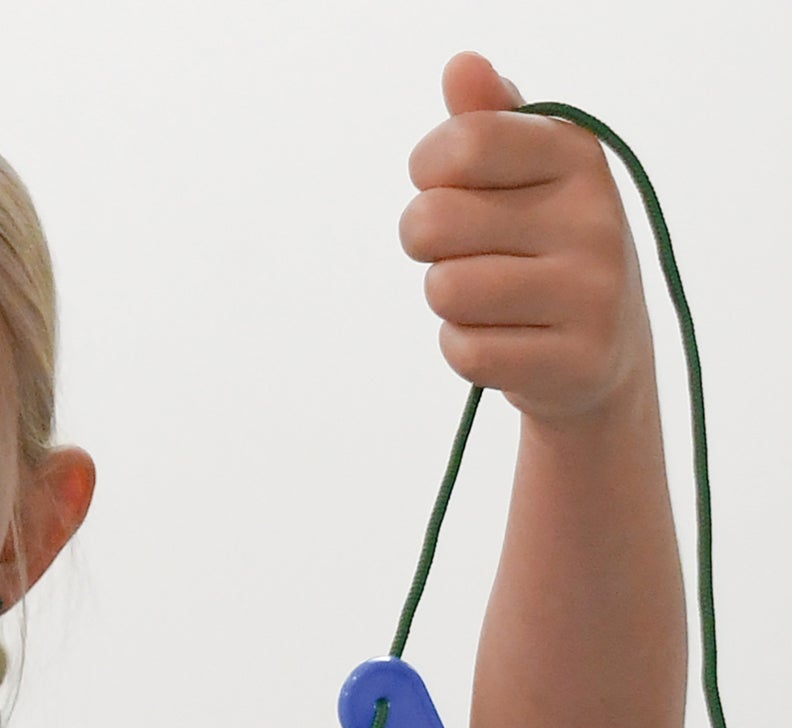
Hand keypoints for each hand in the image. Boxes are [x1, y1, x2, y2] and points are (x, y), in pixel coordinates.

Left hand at [400, 52, 651, 426]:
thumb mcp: (524, 177)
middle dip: (427, 246)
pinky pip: (465, 351)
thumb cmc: (542, 250)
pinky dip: (465, 350)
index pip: (460, 144)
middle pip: (432, 222)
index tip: (447, 188)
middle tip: (465, 255)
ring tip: (492, 300)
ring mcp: (591, 291)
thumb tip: (461, 67)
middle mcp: (593, 215)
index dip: (429, 173)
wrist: (601, 355)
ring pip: (445, 291)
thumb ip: (487, 122)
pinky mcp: (575, 359)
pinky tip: (504, 340)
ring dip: (449, 302)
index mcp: (575, 154)